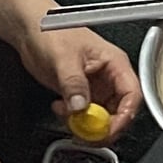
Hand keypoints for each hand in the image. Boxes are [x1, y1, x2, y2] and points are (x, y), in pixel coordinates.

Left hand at [17, 26, 142, 140]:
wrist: (30, 29)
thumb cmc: (52, 30)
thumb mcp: (64, 57)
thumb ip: (73, 83)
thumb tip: (80, 106)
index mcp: (115, 63)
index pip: (132, 95)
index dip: (125, 116)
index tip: (109, 129)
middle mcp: (109, 77)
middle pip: (120, 111)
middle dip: (104, 127)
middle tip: (86, 133)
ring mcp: (95, 87)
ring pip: (101, 117)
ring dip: (85, 125)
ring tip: (68, 117)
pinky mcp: (81, 94)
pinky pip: (84, 115)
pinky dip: (73, 120)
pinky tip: (60, 109)